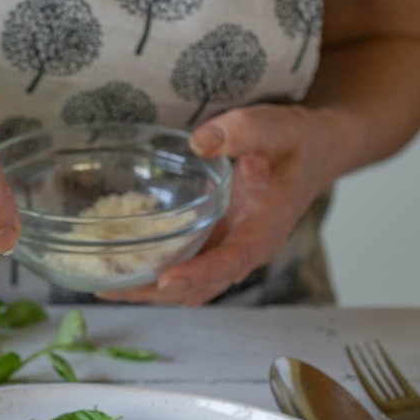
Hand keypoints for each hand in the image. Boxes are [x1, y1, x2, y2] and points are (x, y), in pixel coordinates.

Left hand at [98, 104, 342, 305]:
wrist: (316, 151)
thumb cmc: (297, 143)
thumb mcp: (277, 127)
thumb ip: (244, 131)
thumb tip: (201, 141)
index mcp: (264, 230)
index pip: (231, 261)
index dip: (198, 273)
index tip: (164, 279)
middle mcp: (245, 248)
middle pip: (201, 287)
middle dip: (156, 292)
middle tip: (109, 288)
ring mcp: (230, 249)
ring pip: (190, 285)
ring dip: (150, 290)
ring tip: (103, 284)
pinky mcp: (218, 242)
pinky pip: (186, 267)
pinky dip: (156, 272)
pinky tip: (122, 263)